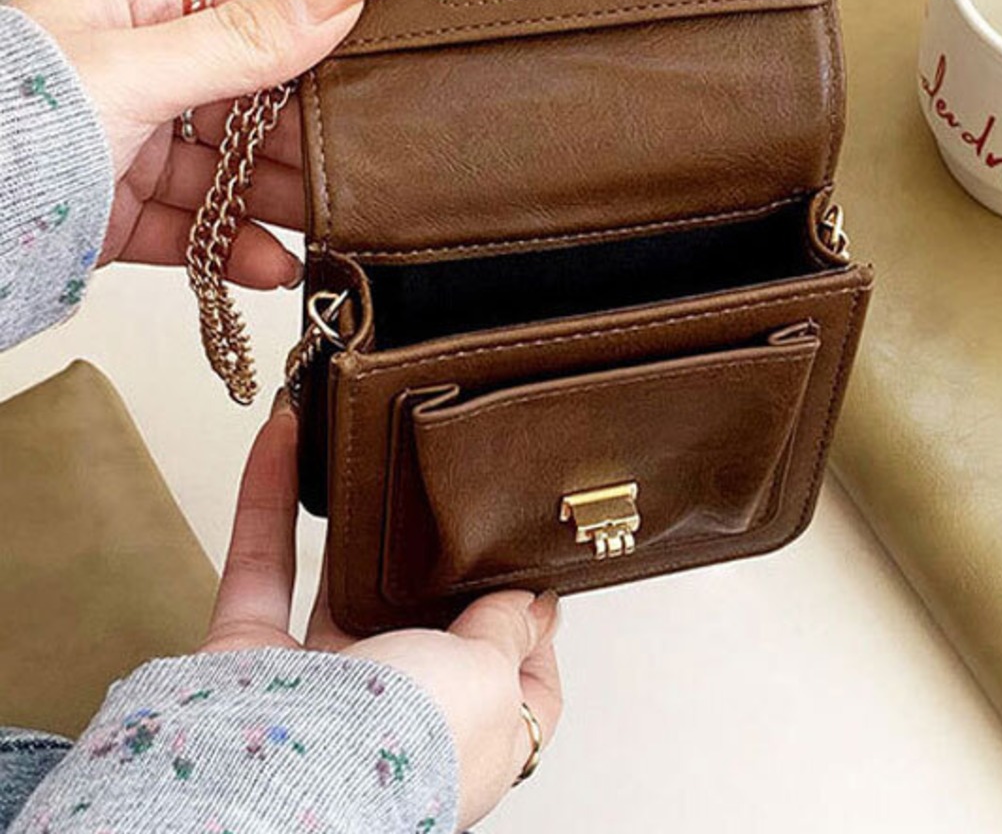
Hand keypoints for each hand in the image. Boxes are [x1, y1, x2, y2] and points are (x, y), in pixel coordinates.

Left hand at [6, 0, 393, 286]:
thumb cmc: (6, 125)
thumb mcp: (144, 68)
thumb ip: (253, 36)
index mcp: (127, 5)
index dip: (313, 21)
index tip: (372, 47)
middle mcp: (130, 69)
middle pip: (249, 94)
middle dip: (303, 132)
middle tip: (353, 156)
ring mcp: (127, 141)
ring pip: (230, 166)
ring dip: (279, 199)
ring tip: (323, 223)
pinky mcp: (120, 209)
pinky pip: (199, 225)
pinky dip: (239, 248)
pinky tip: (272, 263)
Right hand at [203, 405, 562, 828]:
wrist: (289, 784)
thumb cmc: (407, 746)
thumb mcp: (494, 678)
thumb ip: (512, 631)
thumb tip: (534, 601)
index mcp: (468, 733)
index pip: (517, 676)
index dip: (530, 620)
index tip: (533, 562)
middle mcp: (394, 711)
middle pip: (420, 621)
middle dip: (426, 559)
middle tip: (444, 486)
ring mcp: (315, 686)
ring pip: (335, 583)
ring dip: (345, 517)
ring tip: (368, 452)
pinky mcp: (247, 658)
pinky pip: (261, 559)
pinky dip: (267, 494)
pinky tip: (288, 437)